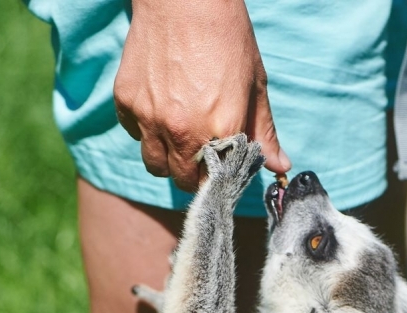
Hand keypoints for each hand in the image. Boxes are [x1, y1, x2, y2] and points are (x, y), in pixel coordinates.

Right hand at [114, 0, 289, 191]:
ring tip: (178, 135)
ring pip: (155, 165)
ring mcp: (150, 118)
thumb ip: (264, 131)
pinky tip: (160, 108)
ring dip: (167, 158)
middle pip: (183, 181)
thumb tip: (280, 165)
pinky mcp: (126, 101)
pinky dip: (145, 130)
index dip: (218, 178)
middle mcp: (183, 131)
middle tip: (200, 151)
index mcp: (221, 130)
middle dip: (193, 173)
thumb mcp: (255, 84)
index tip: (220, 168)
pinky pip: (134, 134)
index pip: (216, 182)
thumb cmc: (226, 36)